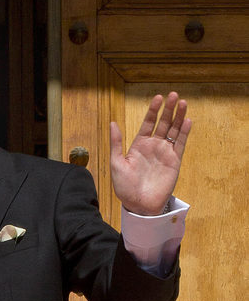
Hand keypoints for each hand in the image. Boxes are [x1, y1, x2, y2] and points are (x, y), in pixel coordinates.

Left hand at [110, 92, 191, 215]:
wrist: (138, 205)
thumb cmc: (125, 187)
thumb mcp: (116, 163)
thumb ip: (116, 143)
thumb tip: (112, 122)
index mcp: (139, 145)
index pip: (148, 123)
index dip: (154, 110)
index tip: (158, 98)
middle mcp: (154, 146)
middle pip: (164, 123)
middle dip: (169, 109)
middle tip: (174, 95)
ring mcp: (165, 153)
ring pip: (174, 131)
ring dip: (179, 117)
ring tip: (183, 103)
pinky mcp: (174, 161)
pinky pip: (181, 144)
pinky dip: (184, 133)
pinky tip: (187, 121)